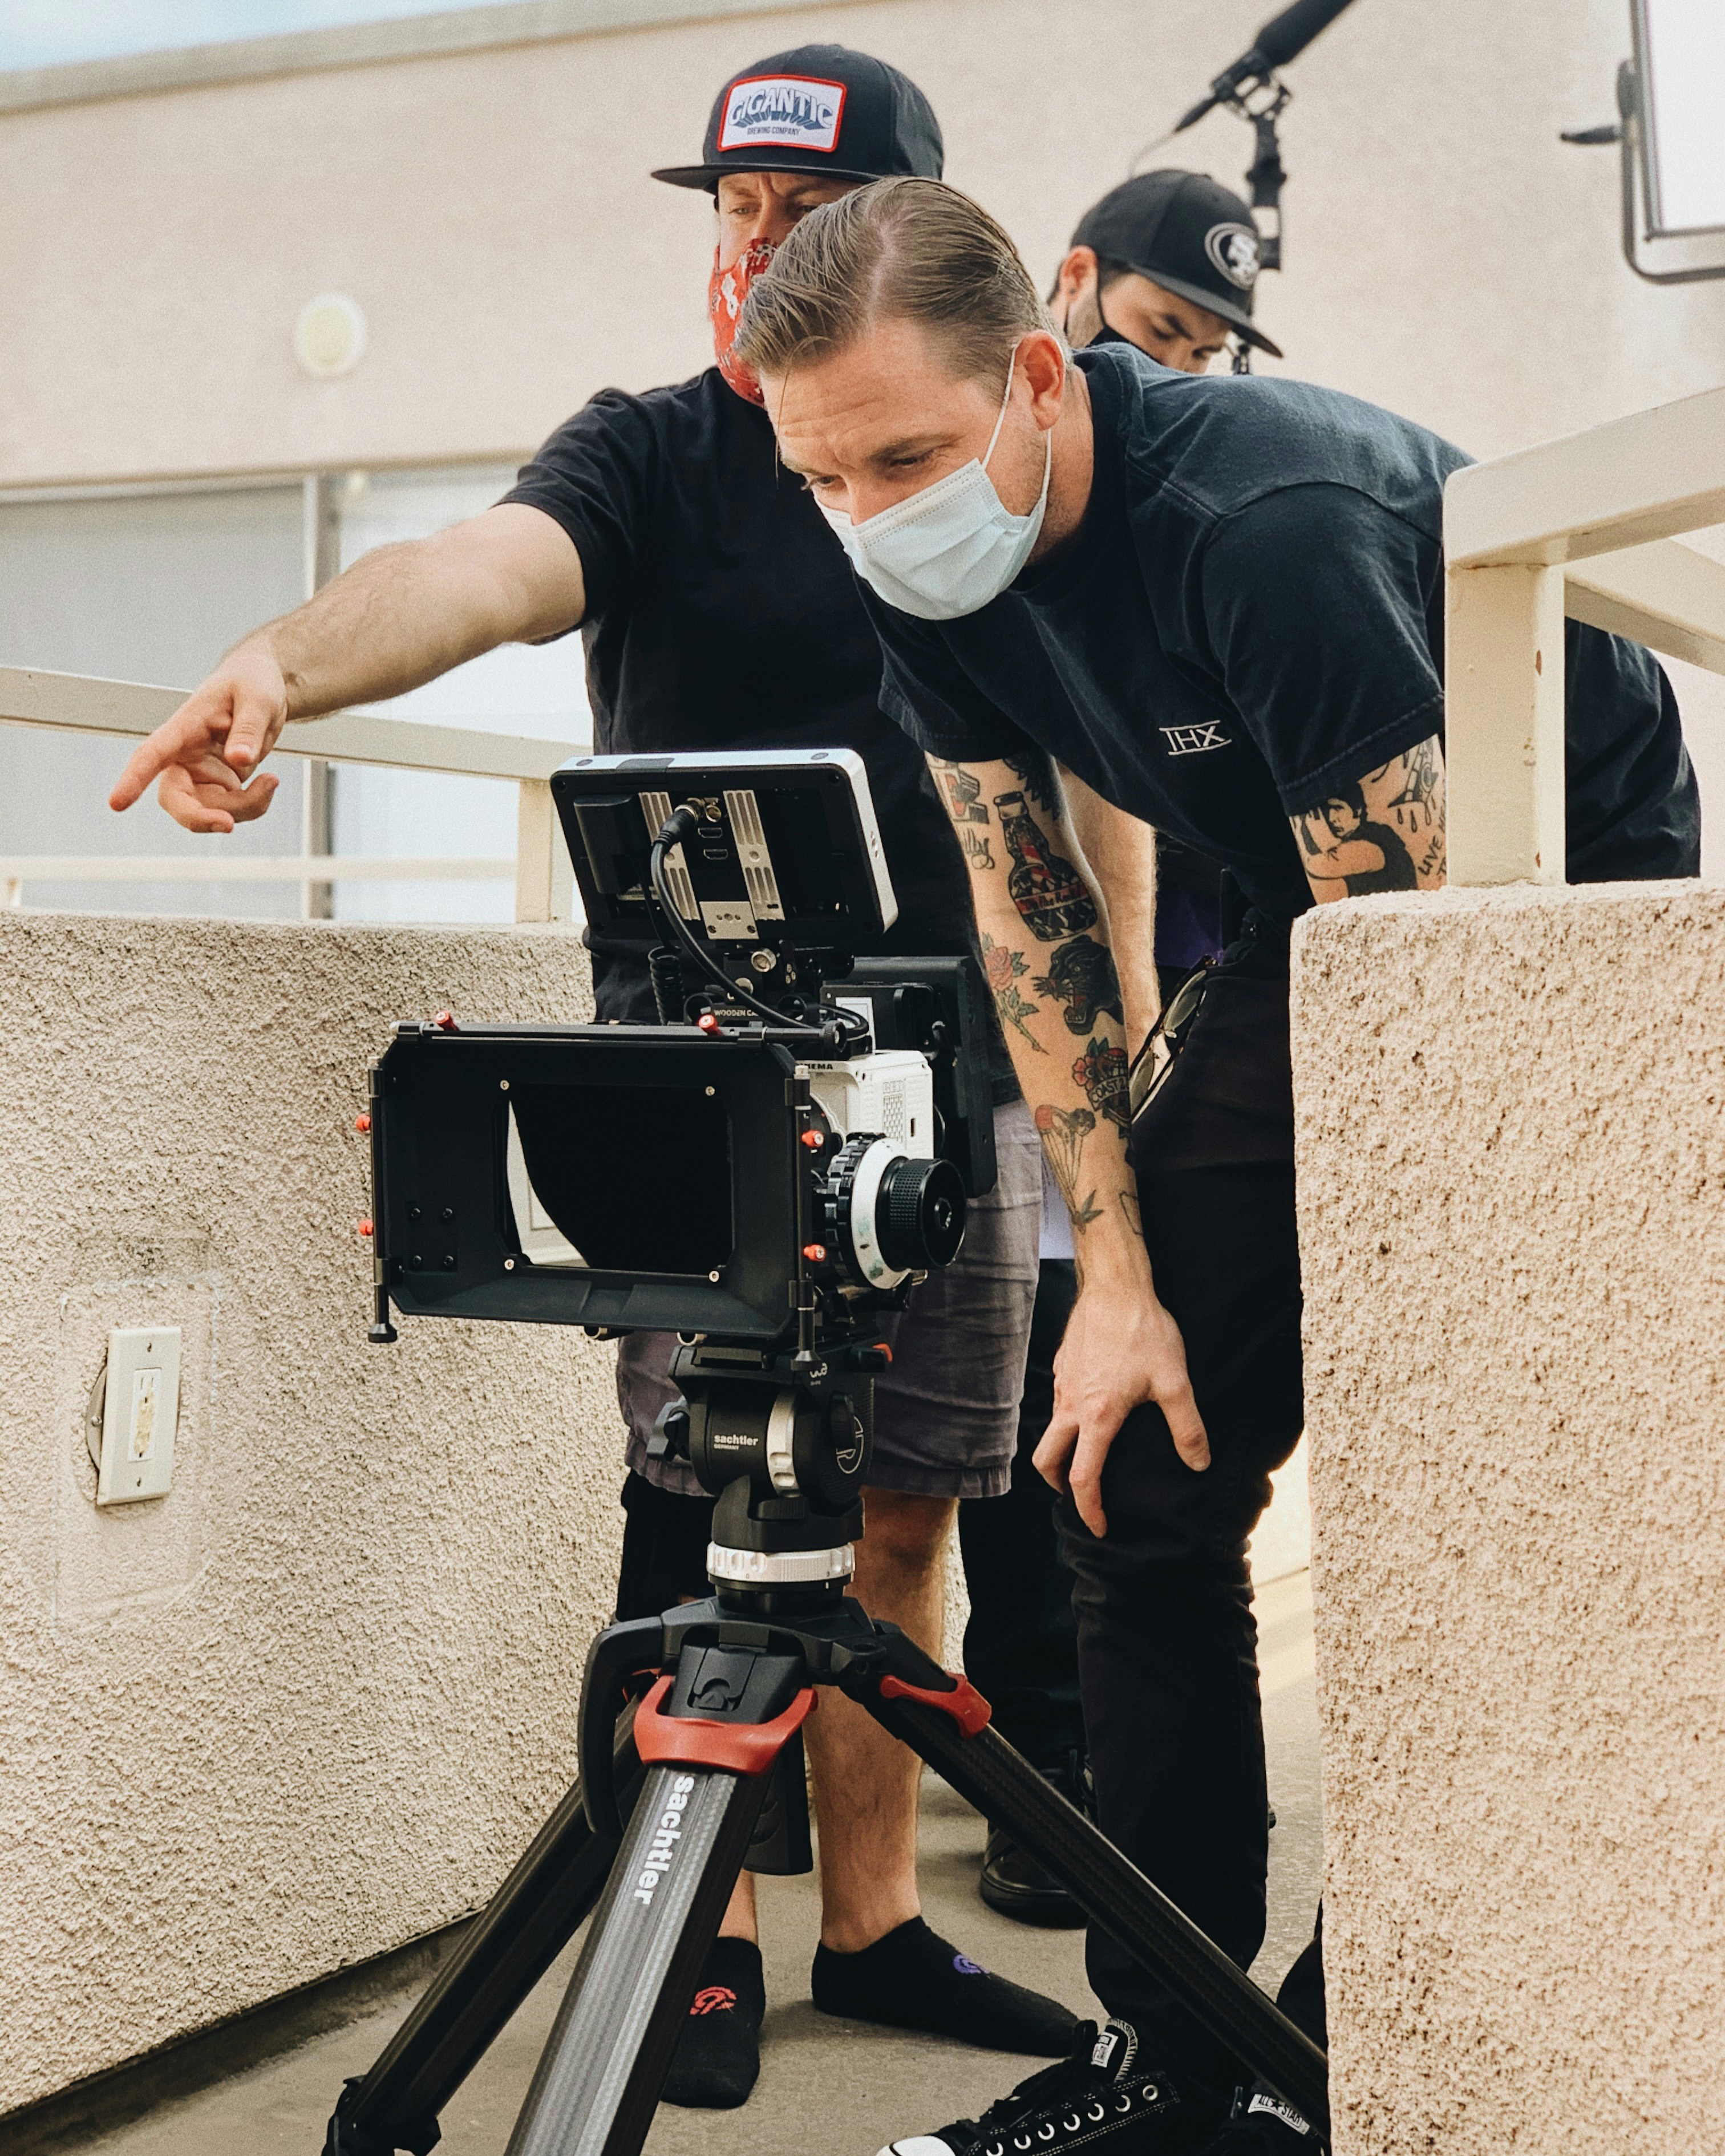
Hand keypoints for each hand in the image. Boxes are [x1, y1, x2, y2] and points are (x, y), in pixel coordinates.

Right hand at [108, 641, 288, 832]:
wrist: (261, 688)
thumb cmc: (252, 683)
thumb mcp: (258, 698)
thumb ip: (248, 728)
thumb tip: (240, 759)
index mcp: (184, 727)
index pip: (152, 753)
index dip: (133, 779)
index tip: (117, 803)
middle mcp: (185, 755)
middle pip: (175, 798)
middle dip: (200, 818)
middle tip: (228, 824)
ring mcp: (200, 774)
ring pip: (209, 810)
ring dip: (243, 808)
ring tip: (271, 782)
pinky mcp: (218, 785)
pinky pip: (231, 810)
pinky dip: (253, 806)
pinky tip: (268, 784)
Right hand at [1034, 1273, 1208, 1535]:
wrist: (1115, 1285)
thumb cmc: (1144, 1331)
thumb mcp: (1175, 1382)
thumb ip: (1187, 1428)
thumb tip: (1198, 1463)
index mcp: (1097, 1416)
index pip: (1082, 1478)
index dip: (1089, 1509)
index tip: (1100, 1527)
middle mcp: (1070, 1404)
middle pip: (1047, 1460)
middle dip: (1059, 1486)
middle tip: (1081, 1496)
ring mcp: (1062, 1383)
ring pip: (1050, 1430)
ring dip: (1063, 1452)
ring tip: (1088, 1455)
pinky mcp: (1063, 1365)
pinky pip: (1057, 1402)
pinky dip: (1068, 1420)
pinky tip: (1094, 1408)